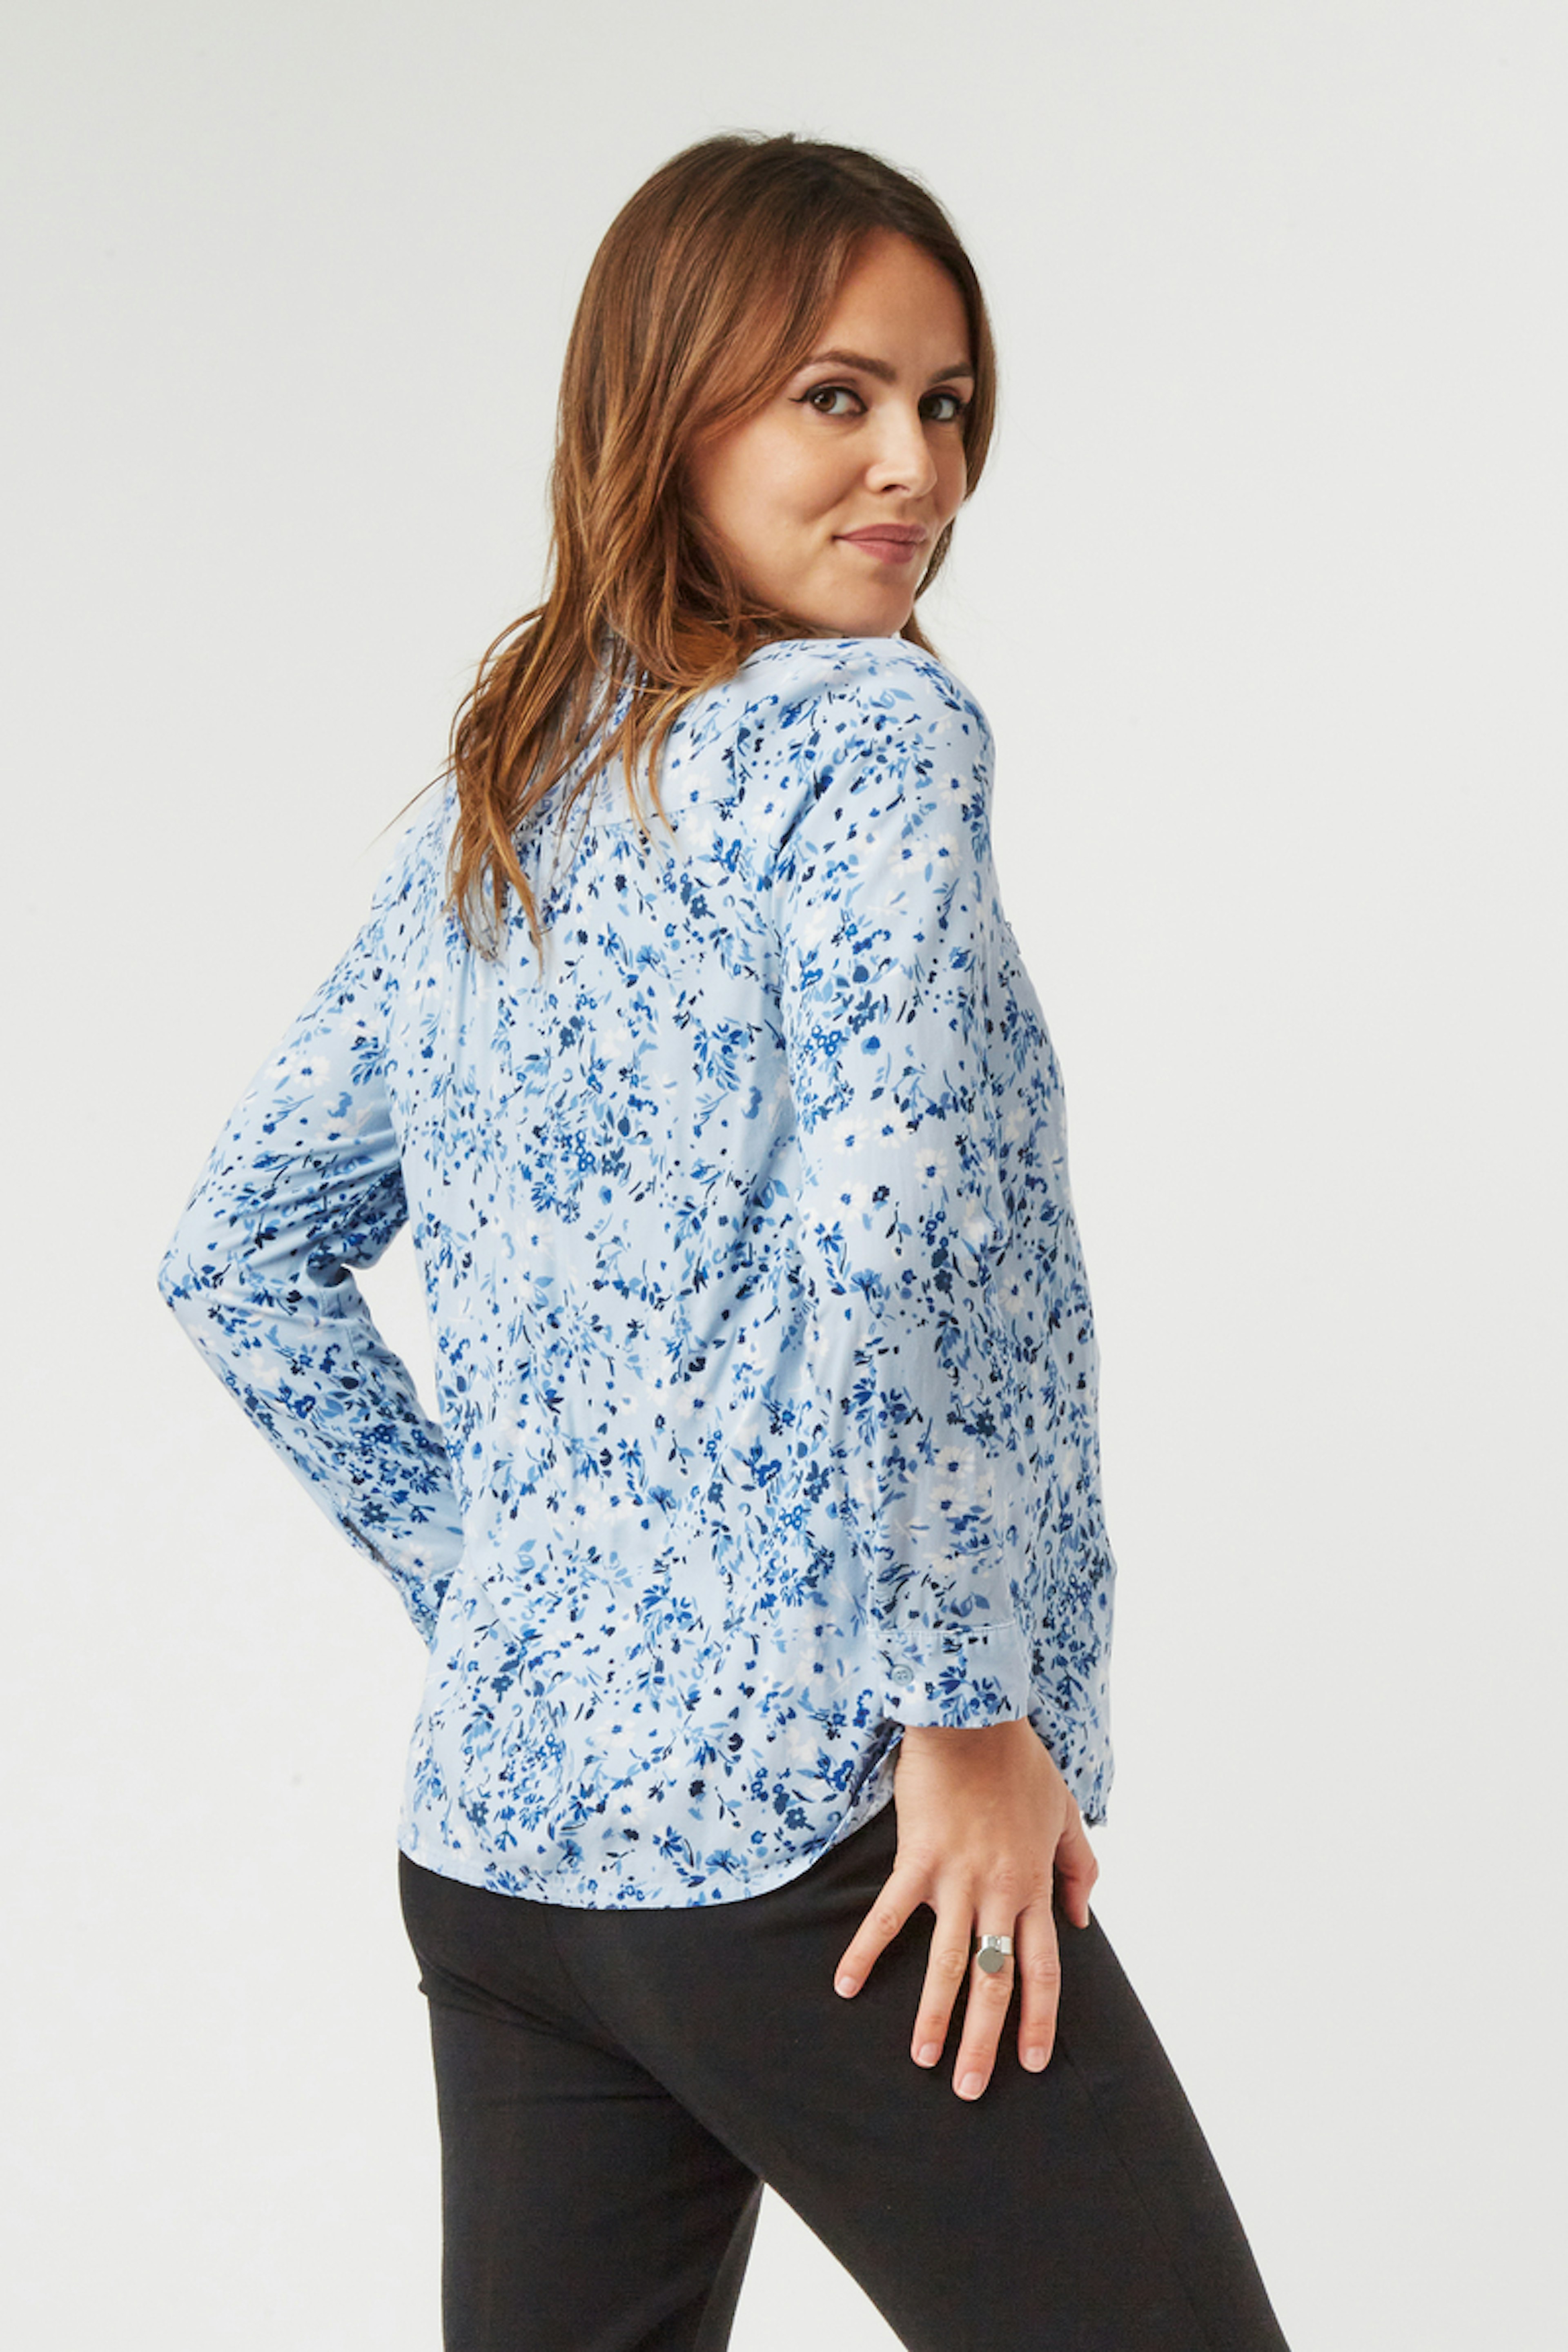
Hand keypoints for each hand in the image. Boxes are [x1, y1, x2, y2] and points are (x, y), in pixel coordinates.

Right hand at [832, 1717, 1096, 2099]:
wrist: (973, 1718)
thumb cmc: (1019, 1762)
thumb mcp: (1065, 1813)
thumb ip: (1079, 1868)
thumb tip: (1083, 1920)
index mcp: (1033, 1885)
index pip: (1043, 1969)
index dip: (1037, 2019)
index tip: (1031, 2062)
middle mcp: (997, 1892)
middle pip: (996, 1980)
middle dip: (985, 2040)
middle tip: (972, 2090)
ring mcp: (955, 1879)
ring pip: (948, 1963)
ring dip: (933, 2017)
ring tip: (924, 2061)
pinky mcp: (916, 1859)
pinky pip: (888, 1916)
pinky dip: (865, 1952)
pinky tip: (845, 1986)